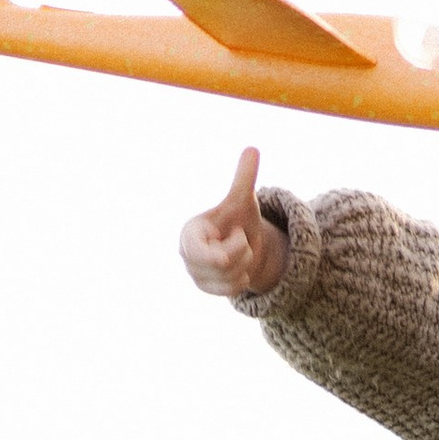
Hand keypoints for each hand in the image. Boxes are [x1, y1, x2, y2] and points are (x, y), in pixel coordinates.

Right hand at [180, 146, 285, 299]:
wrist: (244, 243)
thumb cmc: (238, 218)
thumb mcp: (243, 200)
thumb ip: (244, 177)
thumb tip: (252, 148)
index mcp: (190, 232)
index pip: (198, 251)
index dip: (220, 251)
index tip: (232, 245)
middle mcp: (186, 254)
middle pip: (222, 265)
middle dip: (242, 252)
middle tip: (240, 240)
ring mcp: (194, 273)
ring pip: (228, 279)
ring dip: (244, 266)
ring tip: (239, 253)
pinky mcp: (204, 288)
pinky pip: (230, 291)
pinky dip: (242, 280)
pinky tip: (240, 269)